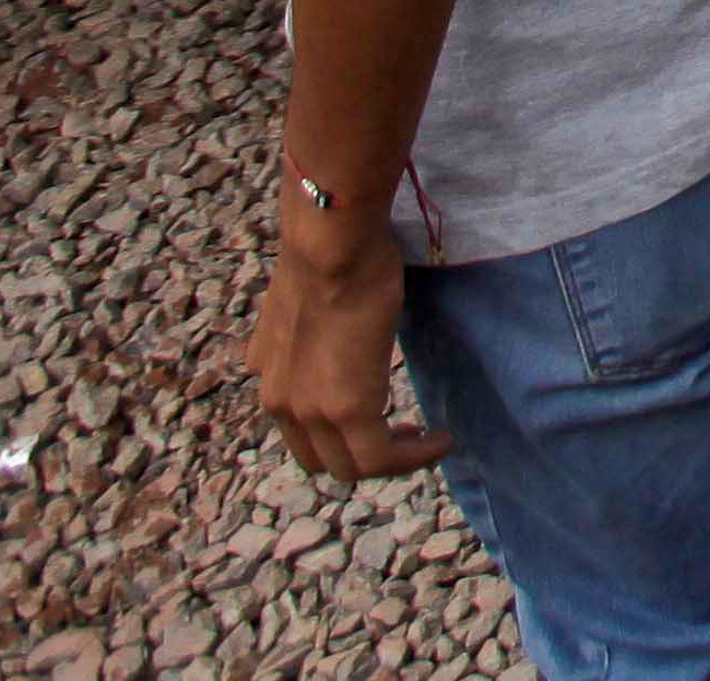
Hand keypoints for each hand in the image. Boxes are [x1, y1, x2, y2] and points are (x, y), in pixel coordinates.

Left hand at [247, 209, 444, 483]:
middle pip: (321, 458)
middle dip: (363, 455)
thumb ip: (312, 323)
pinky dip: (414, 458)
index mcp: (267, 372)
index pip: (297, 424)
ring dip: (393, 461)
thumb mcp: (307, 296)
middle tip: (404, 433)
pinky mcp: (346, 411)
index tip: (376, 412)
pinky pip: (382, 459)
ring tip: (426, 440)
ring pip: (351, 467)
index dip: (337, 430)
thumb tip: (336, 310)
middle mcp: (278, 401)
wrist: (331, 243)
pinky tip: (441, 440)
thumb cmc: (330, 249)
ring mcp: (308, 410)